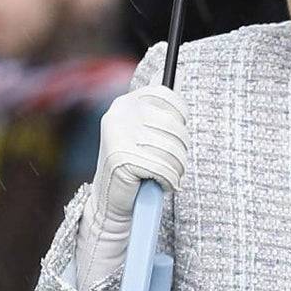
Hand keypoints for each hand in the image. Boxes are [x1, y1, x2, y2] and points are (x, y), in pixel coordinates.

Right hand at [76, 84, 188, 290]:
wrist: (110, 203)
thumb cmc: (134, 168)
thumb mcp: (142, 133)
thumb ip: (157, 112)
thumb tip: (176, 87)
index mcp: (125, 103)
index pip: (167, 96)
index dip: (180, 116)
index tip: (177, 135)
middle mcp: (120, 114)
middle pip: (174, 126)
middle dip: (179, 151)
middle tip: (170, 164)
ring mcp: (119, 135)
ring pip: (172, 150)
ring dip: (176, 169)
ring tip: (165, 175)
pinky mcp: (123, 157)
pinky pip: (164, 169)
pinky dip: (169, 182)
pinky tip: (160, 185)